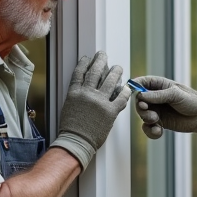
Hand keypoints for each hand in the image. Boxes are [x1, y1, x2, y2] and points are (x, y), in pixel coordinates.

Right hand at [50, 51, 131, 168]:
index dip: (84, 63)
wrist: (76, 141)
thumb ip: (77, 95)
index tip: (88, 57)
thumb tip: (84, 87)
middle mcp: (87, 94)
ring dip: (116, 72)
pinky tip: (127, 87)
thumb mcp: (69, 107)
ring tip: (118, 68)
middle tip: (104, 55)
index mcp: (74, 93)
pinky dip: (125, 91)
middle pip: (95, 71)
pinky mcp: (110, 111)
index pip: (80, 72)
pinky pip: (120, 97)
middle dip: (100, 60)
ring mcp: (99, 102)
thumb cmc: (71, 127)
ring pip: (110, 81)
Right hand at [130, 76, 196, 139]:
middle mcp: (155, 97)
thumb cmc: (192, 101)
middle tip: (148, 110)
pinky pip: (148, 128)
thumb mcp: (176, 95)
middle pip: (138, 101)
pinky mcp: (159, 122)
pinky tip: (159, 131)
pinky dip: (151, 131)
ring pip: (142, 115)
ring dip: (146, 118)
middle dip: (141, 107)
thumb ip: (159, 95)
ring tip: (156, 120)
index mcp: (159, 85)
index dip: (135, 86)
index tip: (133, 91)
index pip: (142, 82)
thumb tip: (141, 95)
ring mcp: (156, 110)